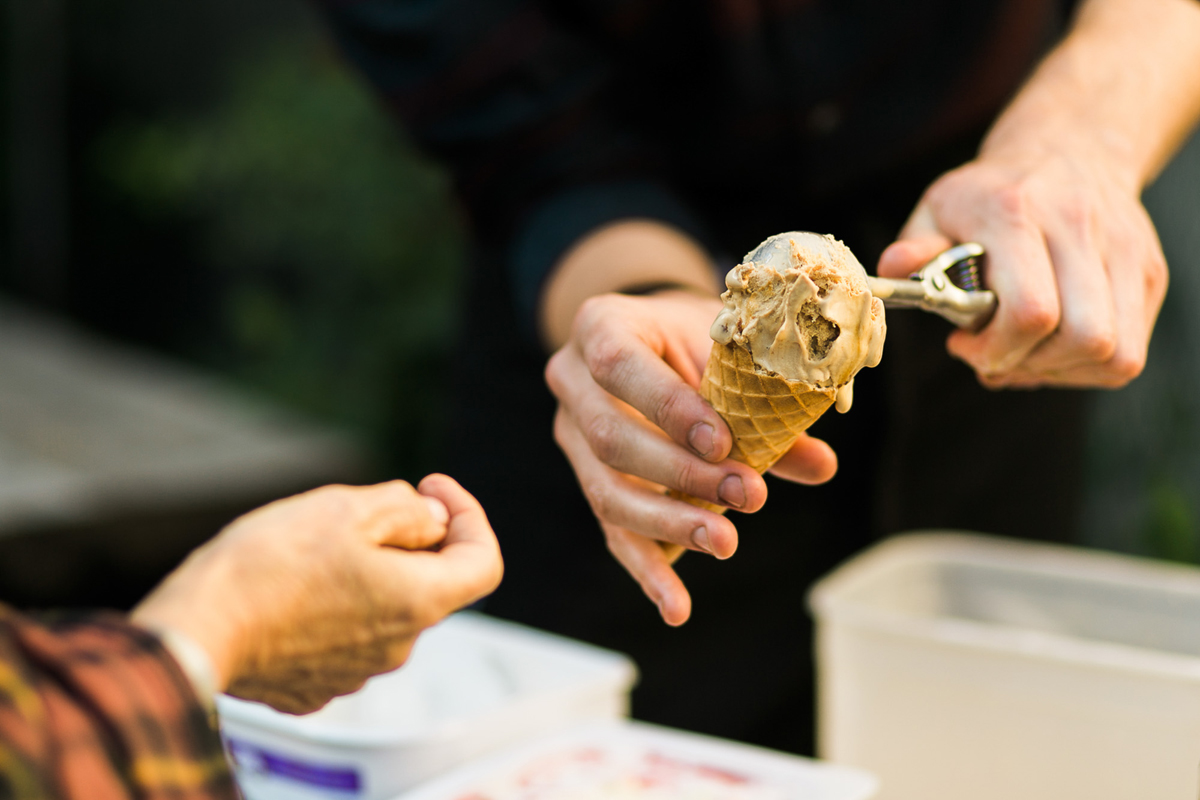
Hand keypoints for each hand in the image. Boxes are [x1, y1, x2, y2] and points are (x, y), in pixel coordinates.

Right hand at [132, 475, 502, 713]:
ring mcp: (356, 672)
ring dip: (366, 573)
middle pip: (429, 583)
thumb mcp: (346, 509)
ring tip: (312, 546)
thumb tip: (431, 518)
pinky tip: (290, 585)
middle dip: (407, 540)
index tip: (430, 488)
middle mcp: (398, 646)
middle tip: (359, 509)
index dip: (468, 515)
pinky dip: (331, 607)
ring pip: (382, 608)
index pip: (484, 561)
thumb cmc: (270, 565)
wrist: (197, 630)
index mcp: (419, 601)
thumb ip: (405, 509)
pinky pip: (341, 637)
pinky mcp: (314, 685)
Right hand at [545, 290, 835, 625]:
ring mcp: (571, 436)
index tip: (723, 443)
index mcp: (600, 326)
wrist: (655, 338)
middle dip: (680, 474)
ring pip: (605, 492)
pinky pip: (612, 531)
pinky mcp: (588, 481)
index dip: (667, 408)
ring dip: (669, 524)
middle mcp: (570, 381)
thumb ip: (766, 404)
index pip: (618, 366)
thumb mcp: (727, 350)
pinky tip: (676, 606)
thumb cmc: (694, 336)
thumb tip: (820, 465)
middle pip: (609, 439)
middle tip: (748, 496)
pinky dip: (648, 570)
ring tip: (725, 543)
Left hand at [878, 132, 1167, 388]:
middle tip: (995, 354)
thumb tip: (891, 267)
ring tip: (1024, 352)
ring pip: (1114, 352)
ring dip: (1061, 371)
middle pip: (1083, 337)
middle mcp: (1080, 227)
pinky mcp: (1148, 273)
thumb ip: (915, 246)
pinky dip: (1086, 366)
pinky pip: (1129, 352)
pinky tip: (1052, 347)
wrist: (1068, 149)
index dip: (995, 349)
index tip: (963, 345)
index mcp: (1017, 212)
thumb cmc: (989, 195)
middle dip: (1029, 363)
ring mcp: (1125, 250)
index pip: (1031, 310)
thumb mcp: (937, 209)